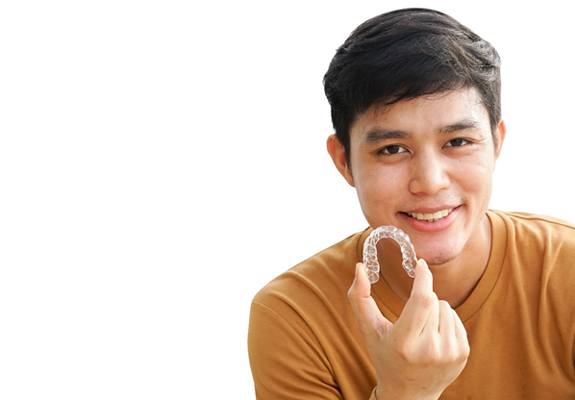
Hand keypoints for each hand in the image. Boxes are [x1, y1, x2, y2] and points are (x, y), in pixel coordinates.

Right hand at [348, 259, 469, 399]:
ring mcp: (449, 353)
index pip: (422, 300)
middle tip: (411, 312)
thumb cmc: (384, 355)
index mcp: (404, 342)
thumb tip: (359, 267)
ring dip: (434, 308)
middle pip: (433, 300)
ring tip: (422, 328)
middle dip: (423, 296)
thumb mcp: (368, 329)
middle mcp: (429, 350)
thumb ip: (359, 297)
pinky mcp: (462, 354)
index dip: (423, 278)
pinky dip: (444, 320)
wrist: (409, 393)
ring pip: (446, 307)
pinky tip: (433, 335)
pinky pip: (456, 318)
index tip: (421, 264)